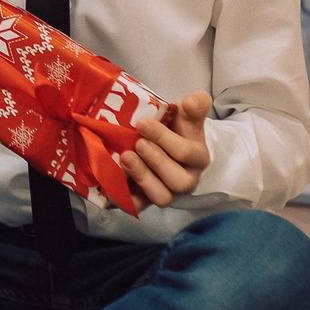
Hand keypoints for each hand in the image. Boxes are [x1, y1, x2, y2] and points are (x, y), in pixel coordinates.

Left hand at [121, 91, 211, 207]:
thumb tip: (190, 102)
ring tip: (125, 158)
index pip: (187, 153)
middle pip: (179, 180)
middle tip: (136, 143)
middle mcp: (187, 179)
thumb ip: (195, 104)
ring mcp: (168, 192)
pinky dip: (125, 199)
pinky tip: (111, 185)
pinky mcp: (147, 200)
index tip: (141, 122)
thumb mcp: (187, 114)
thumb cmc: (176, 129)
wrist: (165, 145)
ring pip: (162, 197)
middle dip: (155, 160)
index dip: (164, 139)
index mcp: (198, 157)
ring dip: (143, 178)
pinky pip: (138, 207)